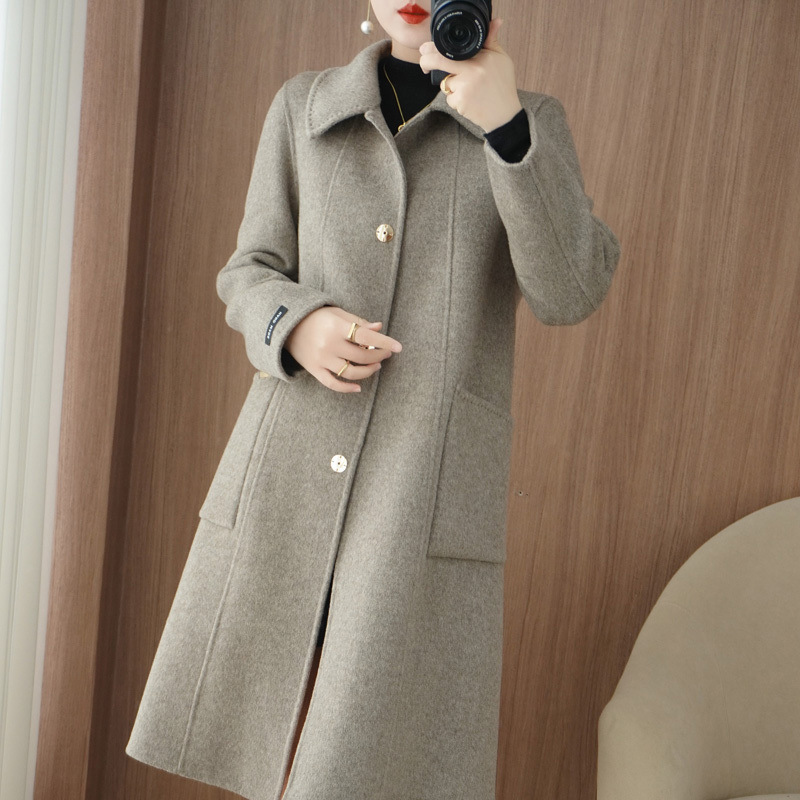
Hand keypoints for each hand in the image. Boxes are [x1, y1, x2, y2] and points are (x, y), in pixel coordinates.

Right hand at [284, 306, 401, 392]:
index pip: (365, 336)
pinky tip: (358, 388)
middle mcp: (328, 345)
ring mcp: (321, 360)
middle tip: (385, 354)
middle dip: (378, 356)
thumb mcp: (337, 314)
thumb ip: (358, 322)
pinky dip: (347, 388)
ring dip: (368, 371)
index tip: (399, 347)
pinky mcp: (314, 370)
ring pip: (351, 372)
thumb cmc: (316, 317)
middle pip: (361, 357)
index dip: (384, 342)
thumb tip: (379, 328)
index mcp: (335, 327)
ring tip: (376, 366)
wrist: (286, 326)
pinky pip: (333, 384)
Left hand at [418, 18, 522, 133]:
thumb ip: (492, 41)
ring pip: (446, 83)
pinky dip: (456, 100)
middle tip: (424, 66)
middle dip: (426, 62)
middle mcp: (471, 70)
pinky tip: (470, 101)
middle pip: (439, 61)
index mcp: (480, 57)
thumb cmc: (503, 85)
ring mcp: (464, 87)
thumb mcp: (501, 59)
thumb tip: (495, 22)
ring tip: (470, 90)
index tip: (425, 50)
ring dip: (452, 86)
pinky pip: (449, 98)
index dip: (433, 48)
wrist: (505, 115)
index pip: (452, 49)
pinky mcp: (460, 102)